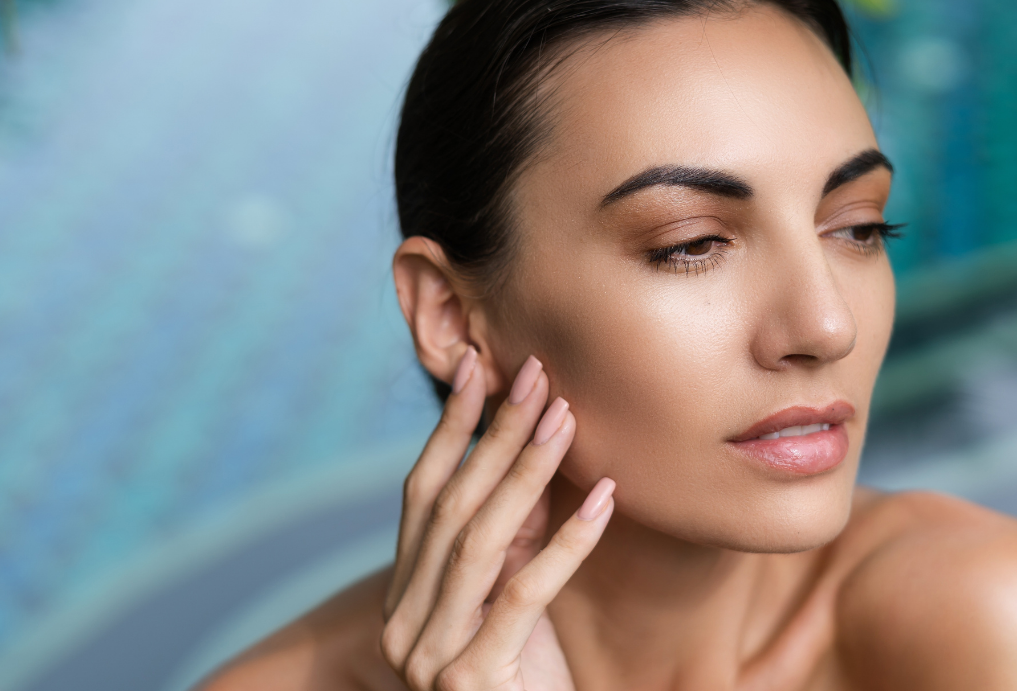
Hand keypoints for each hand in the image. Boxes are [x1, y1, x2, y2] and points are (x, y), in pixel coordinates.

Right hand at [381, 349, 614, 690]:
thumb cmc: (525, 680)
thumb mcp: (509, 599)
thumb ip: (509, 541)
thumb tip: (527, 453)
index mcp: (404, 597)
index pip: (421, 494)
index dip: (449, 429)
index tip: (475, 366)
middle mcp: (404, 622)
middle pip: (450, 507)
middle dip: (495, 436)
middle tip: (537, 375)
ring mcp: (431, 655)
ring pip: (480, 542)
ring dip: (526, 472)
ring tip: (567, 418)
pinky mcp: (473, 679)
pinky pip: (524, 596)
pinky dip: (566, 543)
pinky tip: (603, 499)